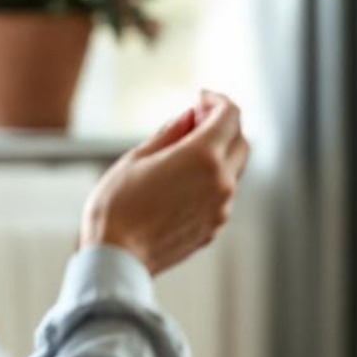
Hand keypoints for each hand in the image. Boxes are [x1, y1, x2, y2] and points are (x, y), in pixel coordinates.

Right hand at [80, 90, 249, 274]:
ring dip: (219, 152)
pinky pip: (223, 193)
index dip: (216, 100)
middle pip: (240, 140)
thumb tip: (190, 115)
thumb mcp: (139, 157)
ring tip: (185, 149)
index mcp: (203, 158)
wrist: (117, 259)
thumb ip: (171, 132)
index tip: (199, 98)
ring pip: (235, 168)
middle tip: (195, 119)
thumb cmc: (118, 206)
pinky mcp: (214, 227)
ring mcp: (221, 208)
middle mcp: (221, 182)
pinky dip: (213, 177)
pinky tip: (185, 179)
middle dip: (222, 124)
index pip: (230, 115)